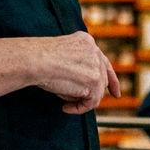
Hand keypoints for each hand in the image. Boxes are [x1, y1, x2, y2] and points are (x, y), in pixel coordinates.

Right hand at [0, 31, 120, 112]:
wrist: (35, 59)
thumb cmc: (38, 58)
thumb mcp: (60, 55)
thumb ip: (75, 64)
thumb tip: (81, 86)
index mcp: (86, 41)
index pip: (102, 60)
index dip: (110, 76)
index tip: (115, 91)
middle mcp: (94, 51)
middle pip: (104, 75)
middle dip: (102, 90)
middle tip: (96, 100)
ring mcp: (96, 66)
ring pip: (97, 91)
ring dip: (81, 99)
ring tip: (65, 101)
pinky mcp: (94, 81)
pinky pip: (91, 102)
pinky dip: (78, 108)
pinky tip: (65, 108)